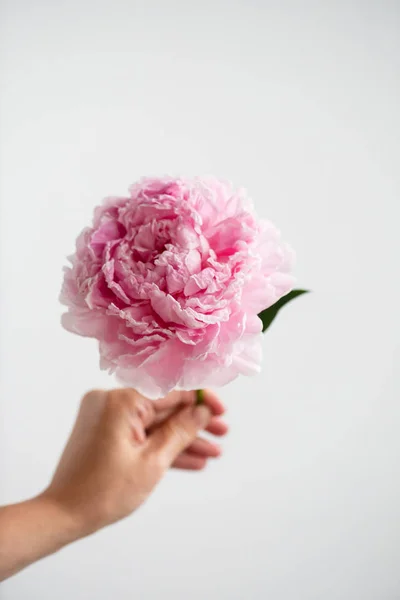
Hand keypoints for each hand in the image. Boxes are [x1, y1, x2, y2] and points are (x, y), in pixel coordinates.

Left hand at [43, 388, 227, 536]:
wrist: (63, 514)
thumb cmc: (103, 491)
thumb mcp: (152, 462)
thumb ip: (181, 431)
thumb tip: (203, 411)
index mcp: (121, 400)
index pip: (170, 391)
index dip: (200, 400)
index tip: (220, 412)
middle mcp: (111, 400)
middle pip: (163, 407)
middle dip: (193, 424)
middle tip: (221, 433)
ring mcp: (107, 416)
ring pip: (154, 423)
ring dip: (181, 438)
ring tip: (212, 452)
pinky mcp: (105, 431)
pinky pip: (140, 433)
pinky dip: (161, 446)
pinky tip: (191, 460)